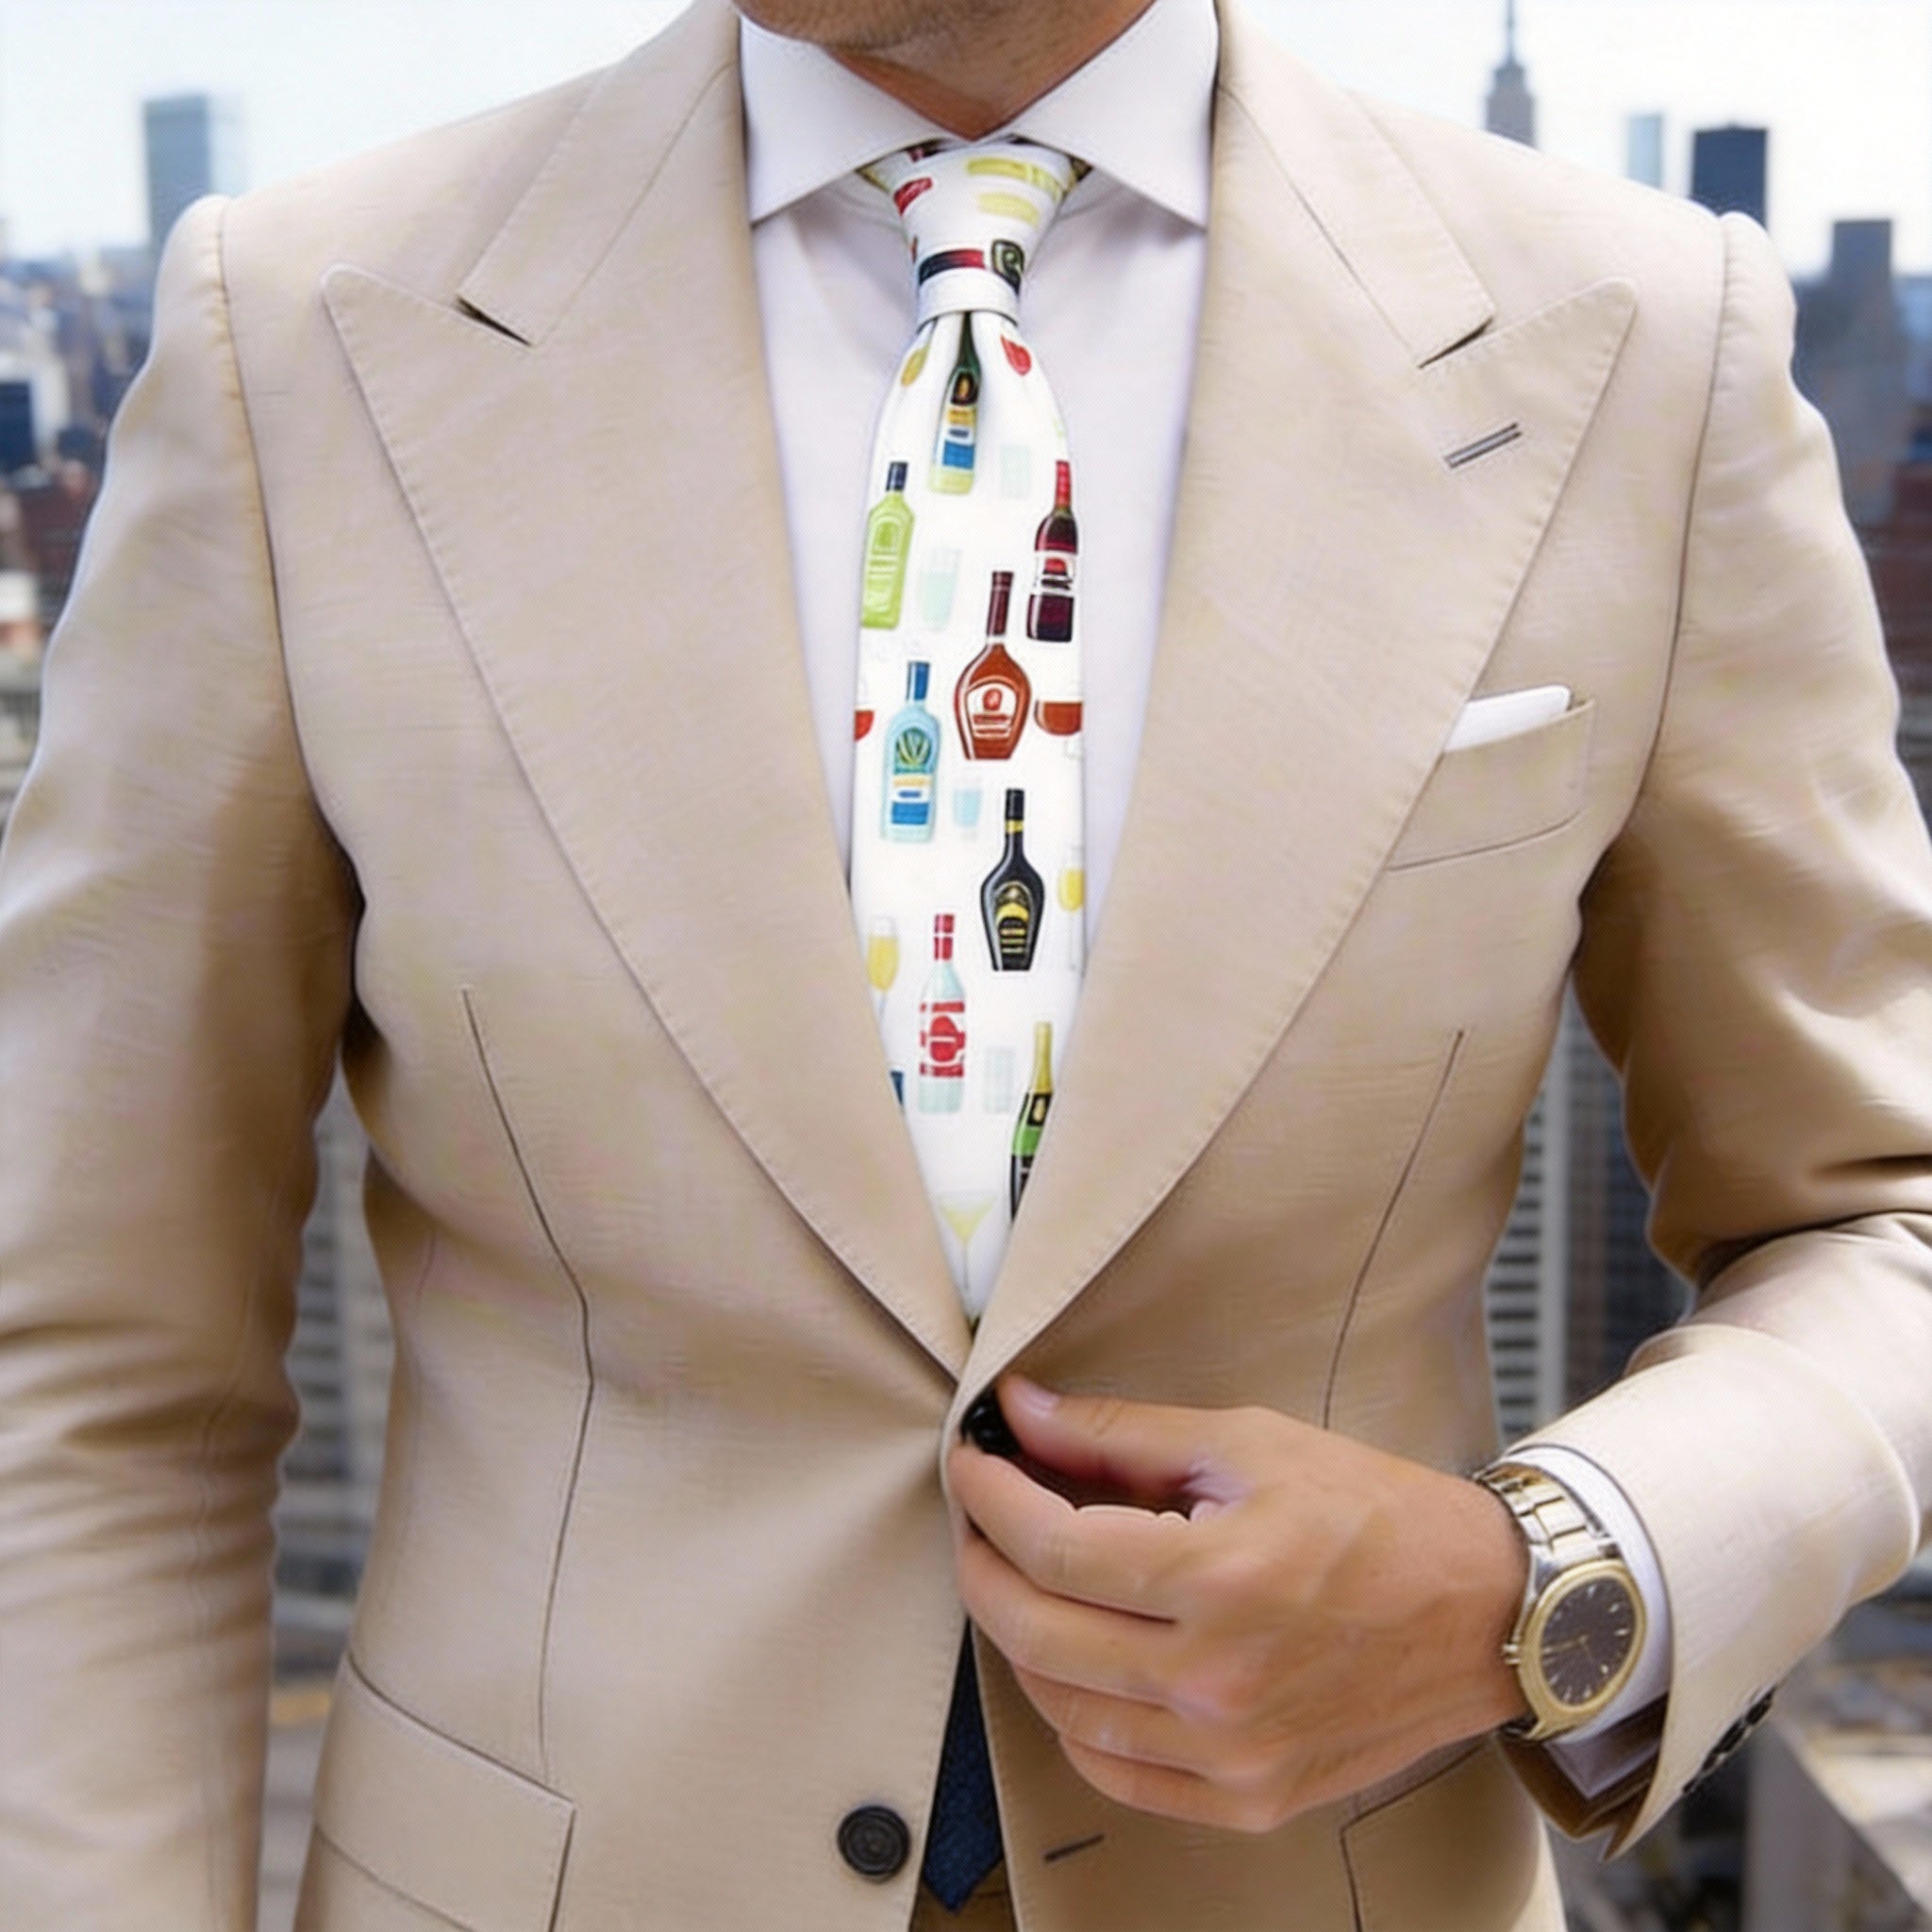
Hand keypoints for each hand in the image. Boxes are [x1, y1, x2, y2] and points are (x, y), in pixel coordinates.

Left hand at [948, 1377, 1529, 1833]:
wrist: (1483, 1611)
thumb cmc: (1373, 1514)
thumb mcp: (1248, 1444)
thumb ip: (1121, 1434)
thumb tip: (1020, 1411)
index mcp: (1222, 1579)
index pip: (1052, 1549)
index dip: (990, 1499)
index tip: (972, 1462)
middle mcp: (1219, 1681)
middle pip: (1035, 1632)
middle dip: (982, 1564)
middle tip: (978, 1517)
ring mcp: (1232, 1753)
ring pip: (1060, 1707)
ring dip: (1018, 1636)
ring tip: (1022, 1578)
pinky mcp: (1249, 1797)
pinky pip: (1114, 1771)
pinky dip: (1071, 1715)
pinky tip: (1074, 1658)